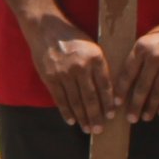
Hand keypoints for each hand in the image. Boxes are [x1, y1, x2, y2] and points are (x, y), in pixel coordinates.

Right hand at [28, 19, 113, 133]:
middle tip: (99, 129)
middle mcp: (81, 67)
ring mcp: (64, 74)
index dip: (109, 102)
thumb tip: (107, 90)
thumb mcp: (92, 46)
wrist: (46, 29)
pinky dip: (66, 111)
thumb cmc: (72, 37)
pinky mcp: (51, 78)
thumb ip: (98, 66)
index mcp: (95, 58)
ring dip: (82, 117)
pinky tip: (72, 121)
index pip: (105, 85)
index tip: (112, 115)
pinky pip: (60, 99)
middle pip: (91, 97)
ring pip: (76, 101)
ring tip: (87, 129)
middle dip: (96, 116)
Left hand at [117, 18, 158, 122]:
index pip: (128, 74)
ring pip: (157, 93)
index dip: (121, 91)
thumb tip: (127, 81)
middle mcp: (154, 58)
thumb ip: (138, 57)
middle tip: (130, 119)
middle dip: (135, 105)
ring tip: (145, 117)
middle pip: (142, 87)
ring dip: (150, 108)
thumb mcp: (147, 40)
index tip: (116, 104)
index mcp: (141, 48)